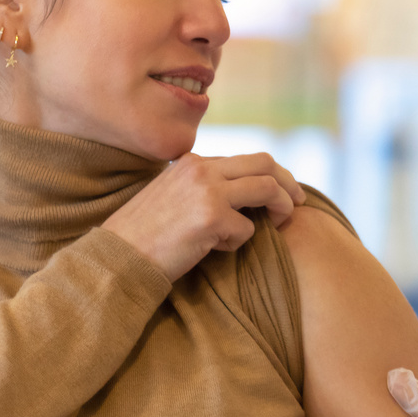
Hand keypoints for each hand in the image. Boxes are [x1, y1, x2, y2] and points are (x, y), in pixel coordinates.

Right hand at [103, 152, 307, 280]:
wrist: (117, 257)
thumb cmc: (144, 235)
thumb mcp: (172, 196)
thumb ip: (203, 188)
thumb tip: (243, 196)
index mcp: (193, 163)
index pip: (246, 159)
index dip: (271, 175)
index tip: (283, 191)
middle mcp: (201, 169)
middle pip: (265, 163)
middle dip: (289, 182)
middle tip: (299, 202)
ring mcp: (207, 191)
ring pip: (267, 188)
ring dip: (282, 206)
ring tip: (282, 223)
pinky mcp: (211, 218)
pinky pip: (247, 229)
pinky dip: (239, 242)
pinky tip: (216, 250)